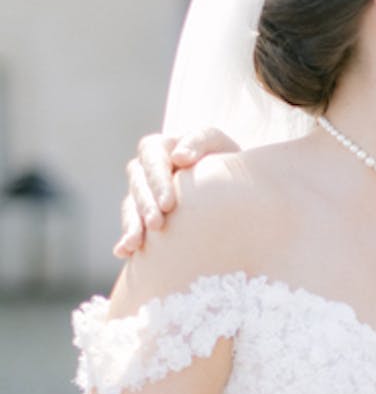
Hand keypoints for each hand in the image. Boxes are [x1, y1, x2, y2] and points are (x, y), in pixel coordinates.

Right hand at [114, 128, 239, 256]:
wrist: (233, 182)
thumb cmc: (226, 156)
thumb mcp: (217, 142)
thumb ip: (199, 141)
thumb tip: (179, 157)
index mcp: (160, 148)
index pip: (151, 159)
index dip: (157, 181)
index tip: (168, 204)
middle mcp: (146, 170)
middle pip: (138, 185)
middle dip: (146, 206)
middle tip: (157, 225)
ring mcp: (143, 193)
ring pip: (131, 207)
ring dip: (132, 225)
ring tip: (135, 243)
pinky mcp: (144, 214)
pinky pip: (131, 225)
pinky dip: (126, 238)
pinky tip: (123, 252)